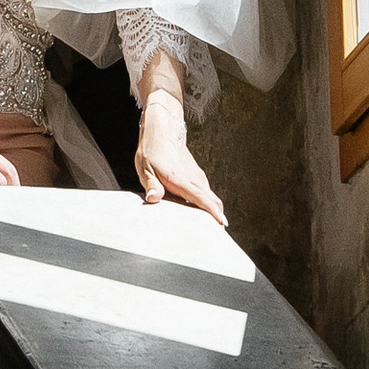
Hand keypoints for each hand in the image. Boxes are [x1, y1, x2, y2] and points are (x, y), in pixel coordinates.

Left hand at [135, 93, 225, 225]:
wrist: (163, 132)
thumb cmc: (152, 151)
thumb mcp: (145, 169)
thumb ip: (151, 186)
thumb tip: (153, 199)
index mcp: (181, 180)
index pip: (201, 197)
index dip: (212, 211)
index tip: (222, 222)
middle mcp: (194, 179)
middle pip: (212, 200)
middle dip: (218, 217)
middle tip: (219, 235)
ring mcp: (197, 177)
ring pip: (211, 197)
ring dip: (214, 211)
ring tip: (212, 230)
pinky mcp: (197, 177)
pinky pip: (206, 193)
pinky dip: (209, 204)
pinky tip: (202, 214)